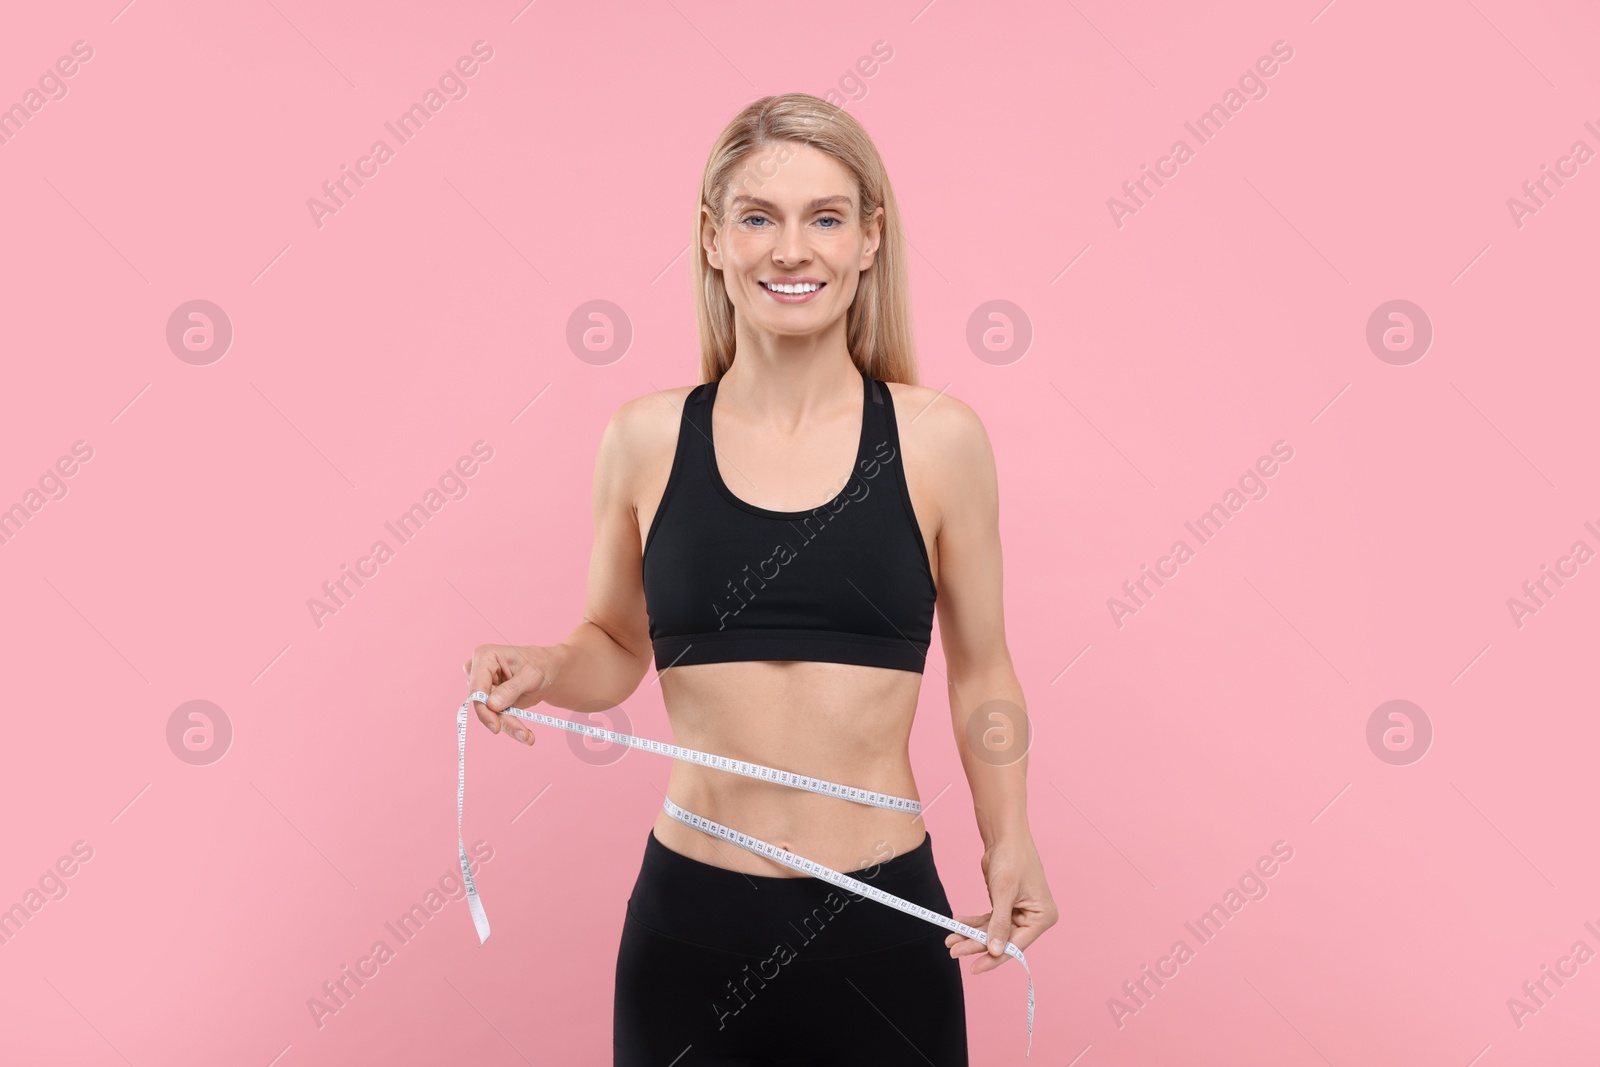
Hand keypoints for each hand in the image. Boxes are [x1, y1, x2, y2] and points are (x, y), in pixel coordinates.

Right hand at [462, 643, 561, 745]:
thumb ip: (512, 689)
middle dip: (501, 720)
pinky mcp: (491, 700)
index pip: (477, 687)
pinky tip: (525, 736)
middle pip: (482, 703)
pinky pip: (497, 717)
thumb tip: (492, 705)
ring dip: (508, 726)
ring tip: (528, 737)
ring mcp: (484, 687)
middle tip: (522, 734)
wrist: (550, 670)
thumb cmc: (541, 664)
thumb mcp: (532, 675)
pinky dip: (511, 727)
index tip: (495, 727)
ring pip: (490, 713)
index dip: (483, 708)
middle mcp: (479, 671)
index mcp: (485, 656)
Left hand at [945, 835, 1057, 973]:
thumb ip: (999, 924)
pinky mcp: (1006, 906)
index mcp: (1043, 917)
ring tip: (950, 941)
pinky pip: (989, 921)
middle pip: (1002, 940)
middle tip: (954, 952)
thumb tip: (994, 951)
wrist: (1005, 835)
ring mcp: (1019, 913)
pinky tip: (958, 925)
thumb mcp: (1004, 892)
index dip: (994, 957)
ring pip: (993, 932)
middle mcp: (1033, 918)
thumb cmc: (1012, 858)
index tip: (974, 968)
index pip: (1017, 945)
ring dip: (971, 936)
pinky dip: (973, 924)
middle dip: (977, 945)